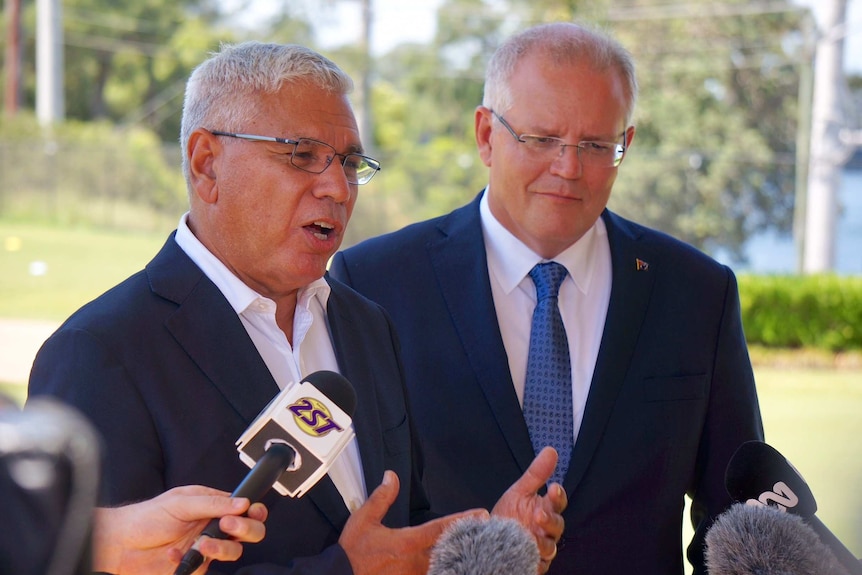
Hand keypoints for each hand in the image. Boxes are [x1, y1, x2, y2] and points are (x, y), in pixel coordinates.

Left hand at [92, 485, 267, 574]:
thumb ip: (212, 504)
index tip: (251, 512)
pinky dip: (189, 561)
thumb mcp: (180, 502)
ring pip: (233, 552)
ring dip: (221, 548)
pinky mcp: (194, 567)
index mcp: (212, 506)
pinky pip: (205, 568)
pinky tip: (173, 554)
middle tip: (229, 527)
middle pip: (247, 531)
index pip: (244, 507)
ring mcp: (205, 548)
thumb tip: (242, 503)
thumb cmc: (146, 517)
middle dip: (245, 529)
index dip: (254, 511)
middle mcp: (212, 527)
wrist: (119, 546)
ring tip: (202, 544)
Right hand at [339, 470, 489, 574]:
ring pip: (444, 566)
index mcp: (408, 541)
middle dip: (468, 540)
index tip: (482, 514)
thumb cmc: (352, 551)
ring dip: (459, 557)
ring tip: (478, 549)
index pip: (441, 528)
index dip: (463, 520)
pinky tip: (455, 566)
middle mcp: (416, 560)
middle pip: (450, 549)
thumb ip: (381, 498)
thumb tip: (391, 476)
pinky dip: (444, 570)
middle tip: (488, 532)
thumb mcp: (363, 519)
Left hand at [491, 447, 567, 573]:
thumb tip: (550, 451)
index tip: (554, 488)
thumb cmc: (509, 515)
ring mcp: (539, 548)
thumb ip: (537, 473)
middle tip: (539, 514)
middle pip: (557, 526)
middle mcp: (545, 530)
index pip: (558, 502)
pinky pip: (536, 564)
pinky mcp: (530, 563)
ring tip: (531, 535)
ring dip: (543, 542)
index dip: (558, 496)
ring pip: (549, 548)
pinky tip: (525, 553)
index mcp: (545, 509)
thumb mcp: (520, 491)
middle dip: (550, 520)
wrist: (490, 540)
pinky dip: (533, 560)